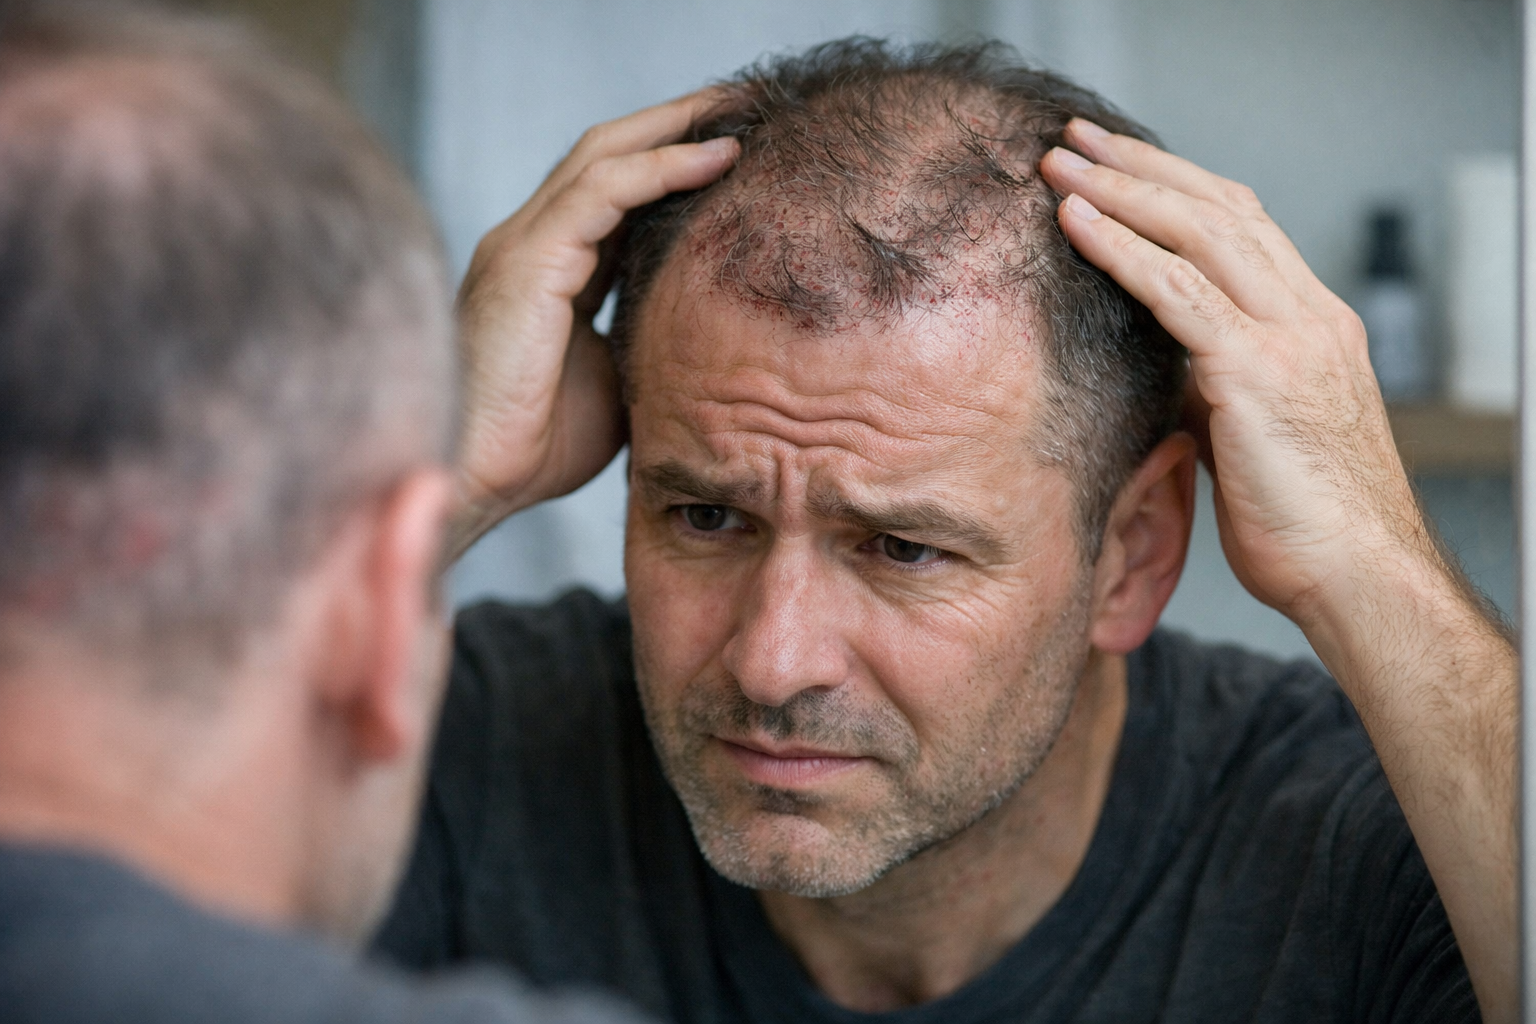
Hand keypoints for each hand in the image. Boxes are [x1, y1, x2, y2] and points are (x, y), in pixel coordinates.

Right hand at [450, 92, 738, 558]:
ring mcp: (524, 245)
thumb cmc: (535, 446)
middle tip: (747, 102)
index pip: (615, 194)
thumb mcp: (613, 380)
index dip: (672, 164)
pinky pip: (603, 191)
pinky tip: (716, 158)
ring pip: (605, 155)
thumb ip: (645, 341)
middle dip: (677, 122)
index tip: (739, 149)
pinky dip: (662, 167)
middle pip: (608, 155)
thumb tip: (708, 336)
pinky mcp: (528, 260)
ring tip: (742, 109)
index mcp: (549, 269)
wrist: (479, 480)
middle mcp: (531, 243)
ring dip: (676, 127)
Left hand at [1040, 120, 1423, 627]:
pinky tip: (1077, 224)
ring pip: (1199, 233)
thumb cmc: (1301, 522)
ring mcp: (1289, 338)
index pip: (1241, 225)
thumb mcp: (1249, 433)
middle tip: (1077, 140)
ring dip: (1122, 191)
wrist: (1357, 575)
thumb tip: (1157, 367)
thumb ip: (1210, 385)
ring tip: (1060, 165)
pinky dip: (1122, 250)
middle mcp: (1307, 316)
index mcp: (1312, 324)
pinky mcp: (1258, 374)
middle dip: (1141, 167)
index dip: (1176, 186)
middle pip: (1218, 208)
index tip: (1117, 165)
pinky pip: (1178, 293)